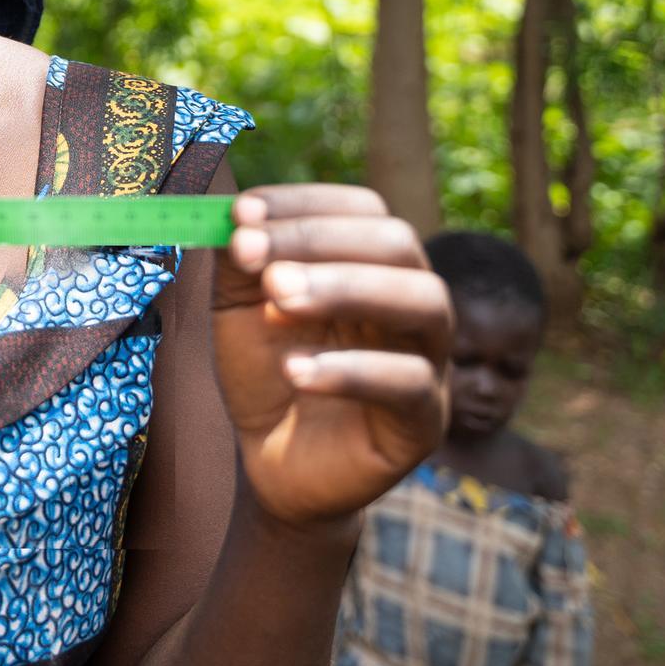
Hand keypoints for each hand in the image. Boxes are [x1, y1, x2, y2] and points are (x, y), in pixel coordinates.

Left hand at [214, 184, 449, 526]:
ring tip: (276, 301)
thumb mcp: (237, 309)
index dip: (304, 204)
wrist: (272, 461)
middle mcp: (412, 299)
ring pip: (422, 302)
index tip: (242, 213)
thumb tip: (235, 218)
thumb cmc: (265, 371)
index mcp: (371, 263)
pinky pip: (409, 383)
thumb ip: (237, 263)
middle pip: (397, 244)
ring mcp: (429, 359)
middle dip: (321, 242)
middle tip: (257, 260)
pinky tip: (294, 371)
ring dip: (345, 289)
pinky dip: (350, 371)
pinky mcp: (425, 421)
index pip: (362, 209)